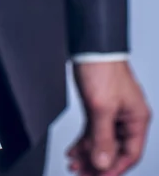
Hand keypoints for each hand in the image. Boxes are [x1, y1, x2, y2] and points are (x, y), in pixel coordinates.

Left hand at [68, 61, 150, 175]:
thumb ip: (102, 137)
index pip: (129, 154)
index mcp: (136, 119)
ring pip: (101, 141)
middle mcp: (127, 118)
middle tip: (80, 173)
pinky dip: (84, 141)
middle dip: (97, 163)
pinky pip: (93, 130)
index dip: (113, 168)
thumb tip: (102, 162)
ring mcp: (112, 112)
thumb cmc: (102, 68)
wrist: (90, 46)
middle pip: (114, 149)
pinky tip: (74, 150)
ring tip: (73, 164)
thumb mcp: (101, 107)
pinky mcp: (99, 106)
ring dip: (88, 154)